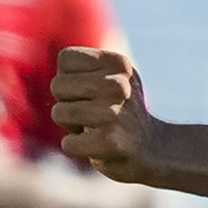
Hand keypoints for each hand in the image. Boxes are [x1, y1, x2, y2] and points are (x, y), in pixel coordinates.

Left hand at [49, 47, 155, 180]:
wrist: (151, 148)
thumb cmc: (118, 109)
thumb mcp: (110, 76)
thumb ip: (81, 68)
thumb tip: (56, 83)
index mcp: (119, 63)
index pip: (65, 59)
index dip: (70, 78)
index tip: (91, 92)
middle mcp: (119, 85)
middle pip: (57, 85)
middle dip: (66, 102)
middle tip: (92, 113)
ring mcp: (114, 113)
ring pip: (58, 112)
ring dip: (70, 125)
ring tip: (95, 127)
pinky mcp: (110, 142)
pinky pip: (67, 142)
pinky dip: (75, 146)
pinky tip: (97, 145)